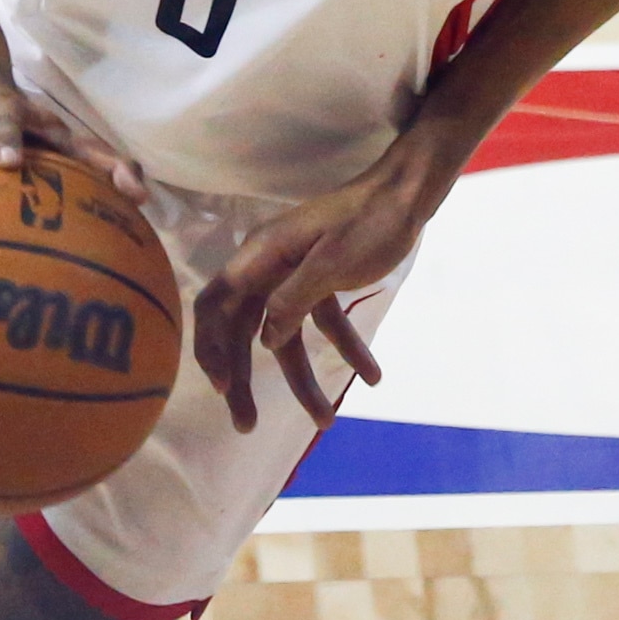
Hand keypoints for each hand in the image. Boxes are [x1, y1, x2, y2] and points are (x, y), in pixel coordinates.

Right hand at [191, 153, 437, 432]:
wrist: (407, 193)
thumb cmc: (369, 221)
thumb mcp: (332, 262)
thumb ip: (294, 300)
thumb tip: (267, 341)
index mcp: (260, 256)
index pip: (217, 307)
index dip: (211, 348)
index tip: (223, 389)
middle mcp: (267, 268)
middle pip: (244, 331)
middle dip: (245, 380)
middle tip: (247, 425)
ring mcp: (293, 276)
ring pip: (285, 336)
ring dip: (302, 379)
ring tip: (326, 422)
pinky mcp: (321, 282)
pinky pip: (322, 324)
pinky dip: (345, 350)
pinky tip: (371, 376)